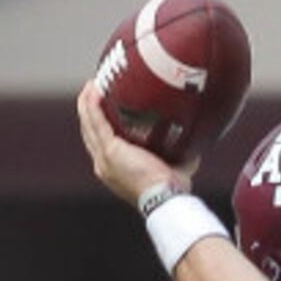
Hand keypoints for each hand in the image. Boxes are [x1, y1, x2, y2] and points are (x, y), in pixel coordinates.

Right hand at [76, 79, 197, 210]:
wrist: (163, 195)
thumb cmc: (169, 188)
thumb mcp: (173, 165)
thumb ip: (177, 151)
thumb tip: (194, 139)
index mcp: (114, 169)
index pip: (101, 144)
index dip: (99, 126)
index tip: (103, 108)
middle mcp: (103, 164)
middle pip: (89, 133)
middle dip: (88, 112)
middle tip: (92, 92)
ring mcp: (104, 157)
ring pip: (89, 125)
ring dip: (86, 104)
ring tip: (90, 86)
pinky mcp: (109, 150)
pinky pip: (97, 121)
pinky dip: (92, 105)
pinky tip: (92, 90)